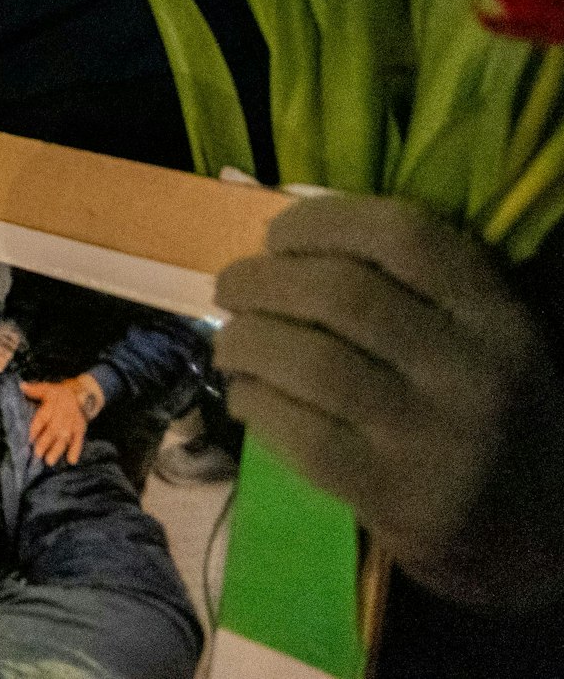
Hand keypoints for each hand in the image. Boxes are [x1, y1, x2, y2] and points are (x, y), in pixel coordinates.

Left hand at [22, 374, 102, 465]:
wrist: (80, 395)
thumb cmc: (58, 394)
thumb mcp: (47, 389)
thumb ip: (34, 390)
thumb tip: (22, 386)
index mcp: (51, 407)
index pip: (42, 418)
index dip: (36, 429)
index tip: (29, 439)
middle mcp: (61, 417)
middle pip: (52, 431)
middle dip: (45, 442)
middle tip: (37, 454)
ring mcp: (71, 425)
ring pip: (64, 439)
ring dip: (57, 450)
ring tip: (49, 461)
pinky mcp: (80, 430)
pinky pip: (79, 441)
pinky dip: (76, 450)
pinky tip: (72, 461)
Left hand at [216, 194, 563, 613]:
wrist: (526, 534)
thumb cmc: (478, 410)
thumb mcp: (474, 337)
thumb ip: (406, 285)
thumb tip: (281, 241)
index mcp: (496, 316)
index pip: (401, 235)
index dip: (320, 221)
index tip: (275, 234)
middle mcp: (473, 372)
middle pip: (339, 293)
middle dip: (260, 280)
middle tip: (228, 287)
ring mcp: (434, 440)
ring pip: (308, 361)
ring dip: (244, 341)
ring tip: (230, 343)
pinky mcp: (393, 497)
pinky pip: (297, 433)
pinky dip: (253, 401)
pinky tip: (245, 395)